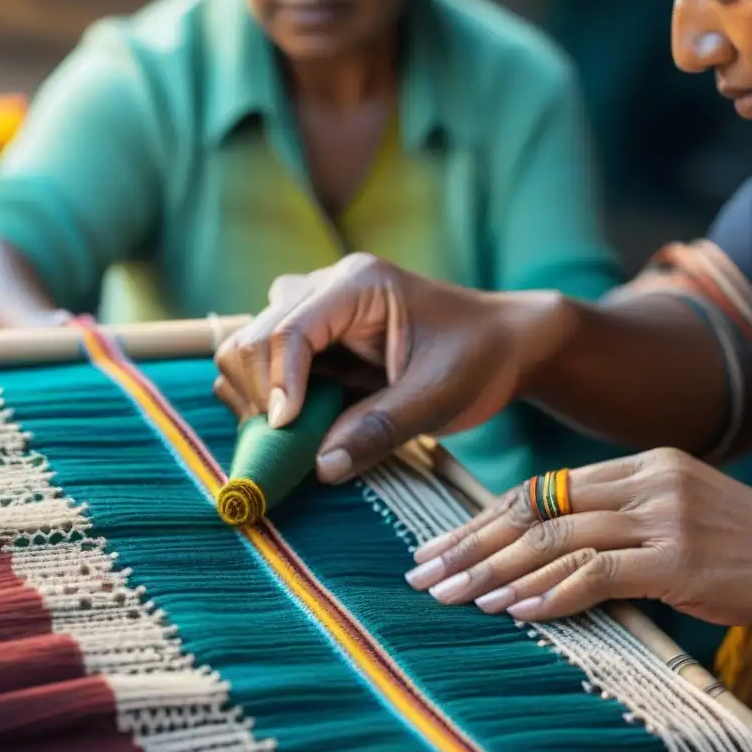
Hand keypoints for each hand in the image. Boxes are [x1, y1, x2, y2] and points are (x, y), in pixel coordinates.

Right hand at [213, 253, 572, 483]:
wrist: (502, 345)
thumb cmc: (478, 358)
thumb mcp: (438, 397)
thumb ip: (379, 429)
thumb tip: (320, 467)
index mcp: (358, 285)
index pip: (290, 327)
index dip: (277, 382)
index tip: (287, 430)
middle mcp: (326, 287)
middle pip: (255, 333)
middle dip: (259, 390)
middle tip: (288, 441)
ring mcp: (315, 311)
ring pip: (249, 345)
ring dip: (256, 394)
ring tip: (291, 435)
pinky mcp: (313, 338)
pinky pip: (264, 362)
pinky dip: (265, 397)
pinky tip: (296, 425)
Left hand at [405, 448, 751, 626]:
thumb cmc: (729, 543)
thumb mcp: (665, 511)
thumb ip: (605, 516)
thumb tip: (530, 543)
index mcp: (635, 464)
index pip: (539, 488)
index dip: (484, 517)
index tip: (441, 543)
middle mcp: (643, 482)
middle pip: (536, 509)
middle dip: (472, 543)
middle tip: (425, 571)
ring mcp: (661, 518)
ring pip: (556, 540)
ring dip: (498, 571)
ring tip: (456, 595)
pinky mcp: (677, 560)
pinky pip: (597, 574)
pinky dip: (551, 593)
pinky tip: (514, 609)